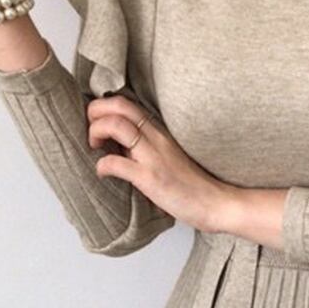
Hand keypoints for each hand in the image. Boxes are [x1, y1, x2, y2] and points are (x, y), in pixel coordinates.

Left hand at [87, 94, 240, 232]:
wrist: (216, 204)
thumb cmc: (192, 185)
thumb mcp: (167, 156)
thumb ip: (145, 147)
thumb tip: (117, 146)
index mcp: (158, 132)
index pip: (127, 103)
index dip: (104, 108)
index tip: (98, 126)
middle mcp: (156, 138)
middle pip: (118, 105)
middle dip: (94, 112)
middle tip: (92, 135)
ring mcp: (153, 156)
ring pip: (116, 126)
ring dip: (95, 132)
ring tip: (95, 148)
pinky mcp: (151, 178)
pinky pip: (117, 163)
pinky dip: (102, 166)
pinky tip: (104, 174)